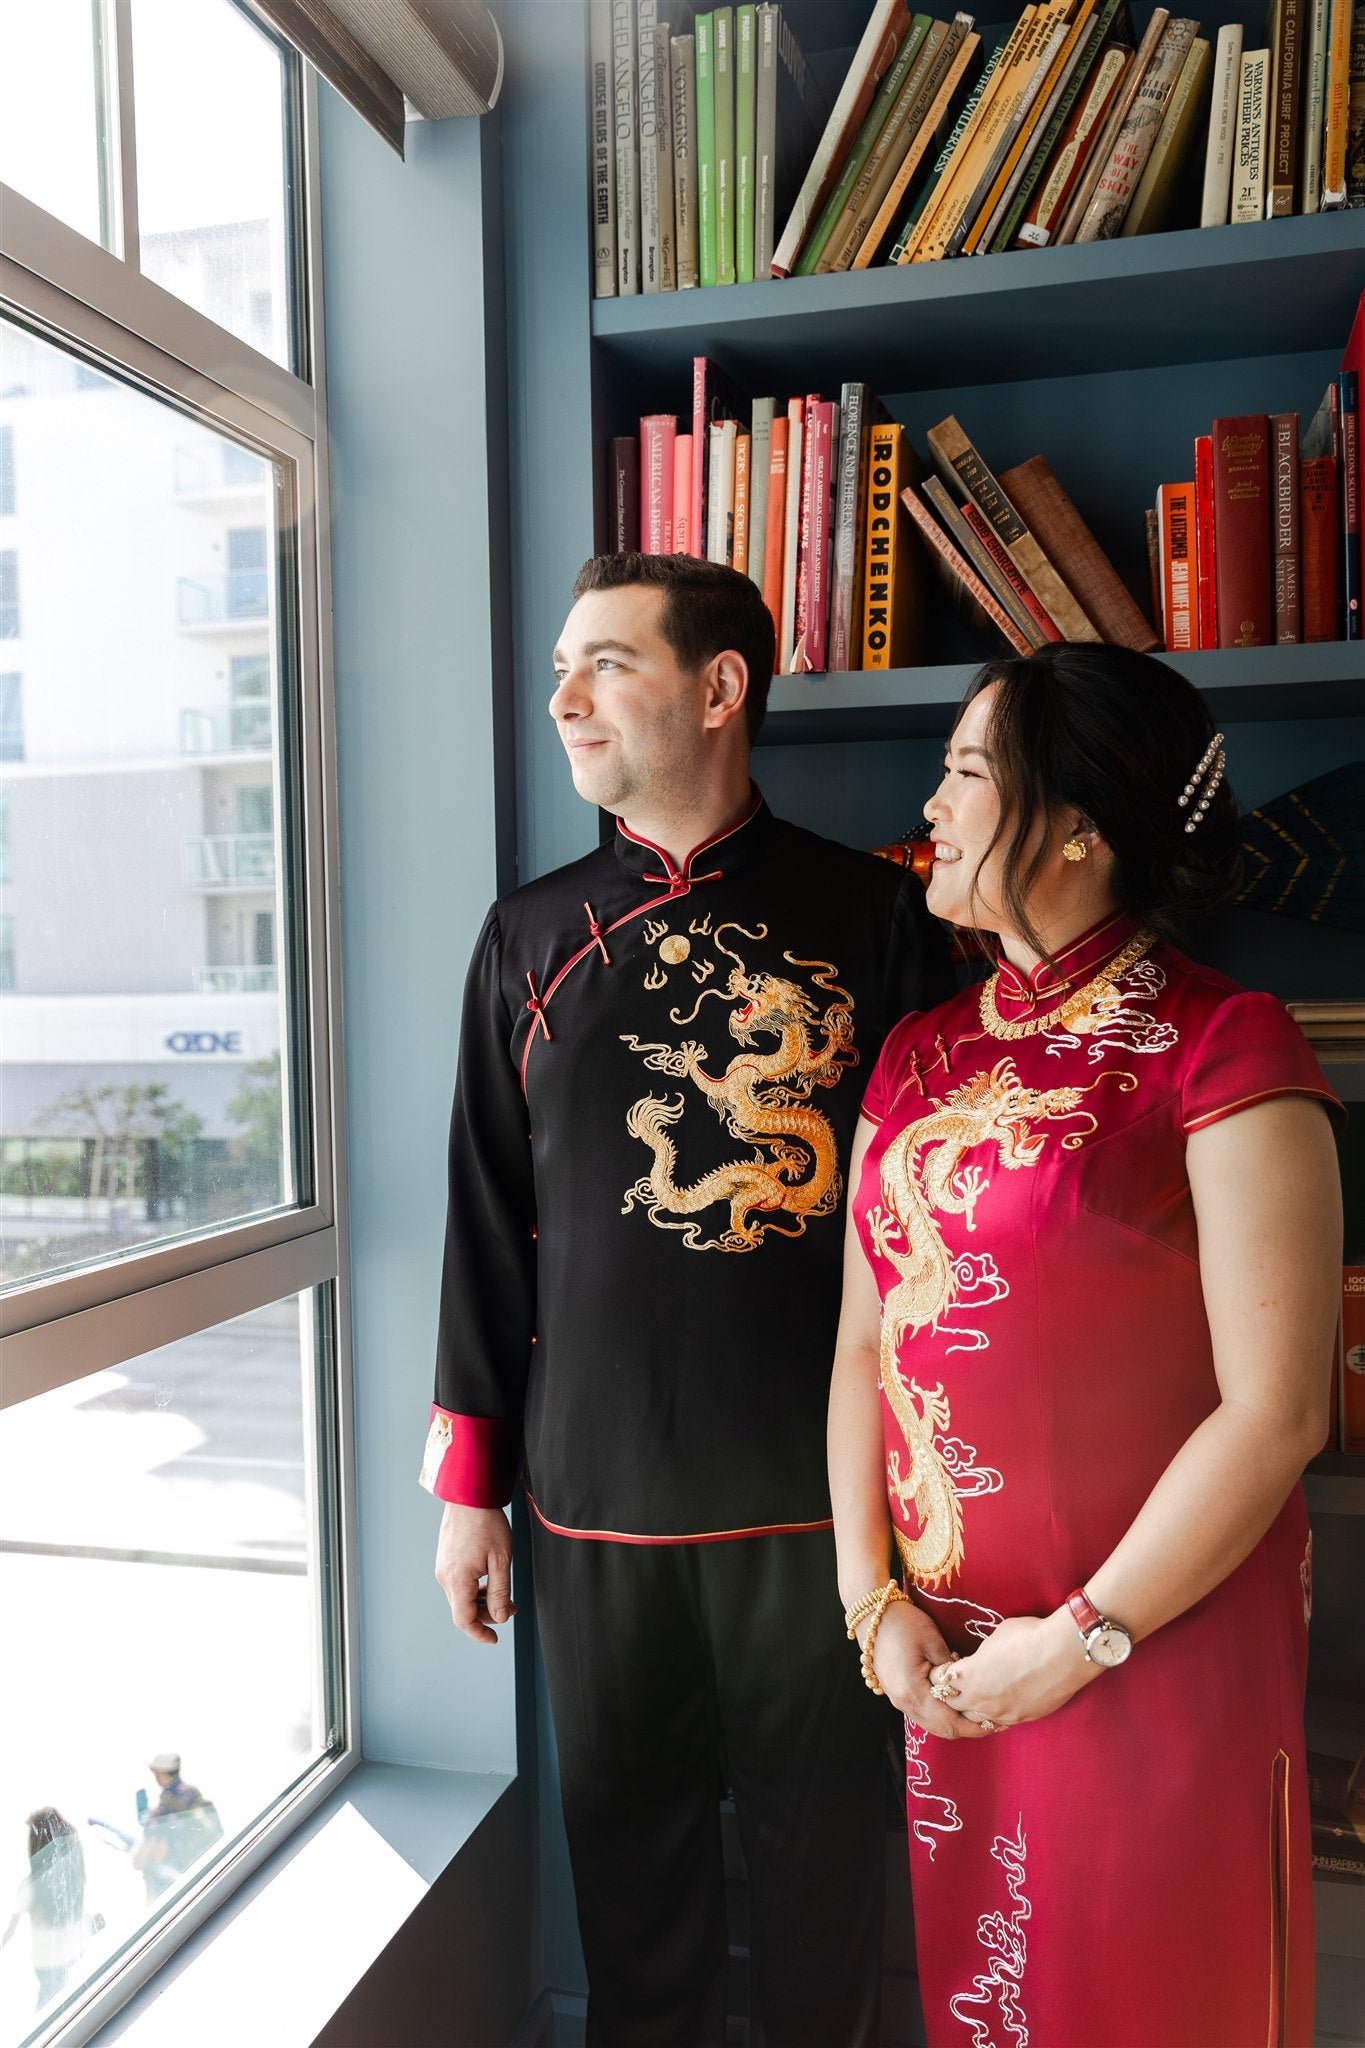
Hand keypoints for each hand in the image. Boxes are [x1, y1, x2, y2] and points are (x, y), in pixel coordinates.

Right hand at [434, 1503, 515, 1643]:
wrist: (469, 1495)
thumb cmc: (487, 1524)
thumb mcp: (501, 1560)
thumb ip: (500, 1592)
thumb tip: (500, 1618)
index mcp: (457, 1580)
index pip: (464, 1620)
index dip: (479, 1633)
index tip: (494, 1639)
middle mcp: (445, 1577)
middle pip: (463, 1610)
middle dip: (488, 1615)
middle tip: (512, 1608)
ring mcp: (442, 1568)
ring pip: (461, 1598)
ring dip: (482, 1601)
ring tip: (505, 1594)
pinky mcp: (445, 1560)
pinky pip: (458, 1584)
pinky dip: (474, 1589)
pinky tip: (490, 1580)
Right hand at [862, 1600, 989, 1740]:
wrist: (871, 1617)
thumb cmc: (903, 1623)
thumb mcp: (933, 1641)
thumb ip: (952, 1669)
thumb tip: (969, 1685)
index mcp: (913, 1691)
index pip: (950, 1723)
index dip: (975, 1727)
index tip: (996, 1723)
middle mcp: (904, 1703)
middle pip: (942, 1730)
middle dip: (969, 1730)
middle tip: (993, 1721)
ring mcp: (899, 1701)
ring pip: (932, 1725)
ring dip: (955, 1725)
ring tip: (978, 1715)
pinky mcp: (898, 1695)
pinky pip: (924, 1715)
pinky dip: (942, 1717)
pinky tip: (956, 1707)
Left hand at [928, 1609, 1102, 1731]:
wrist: (1063, 1652)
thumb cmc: (1028, 1636)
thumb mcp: (994, 1639)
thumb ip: (980, 1656)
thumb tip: (981, 1661)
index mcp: (968, 1676)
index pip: (939, 1682)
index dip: (940, 1674)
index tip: (946, 1668)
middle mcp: (982, 1700)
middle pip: (953, 1706)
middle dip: (952, 1694)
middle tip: (958, 1684)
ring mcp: (1003, 1713)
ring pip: (976, 1719)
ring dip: (974, 1708)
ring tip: (980, 1695)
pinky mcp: (1022, 1719)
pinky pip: (1001, 1722)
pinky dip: (996, 1714)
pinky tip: (1001, 1703)